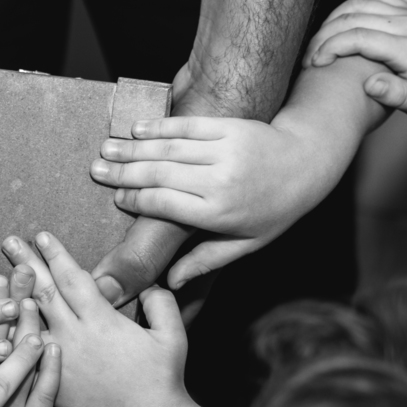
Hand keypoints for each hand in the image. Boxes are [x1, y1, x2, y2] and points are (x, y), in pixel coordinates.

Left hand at [3, 232, 189, 406]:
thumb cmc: (162, 378)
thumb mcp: (172, 335)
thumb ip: (161, 303)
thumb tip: (149, 284)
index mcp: (102, 320)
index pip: (73, 279)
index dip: (55, 254)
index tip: (41, 235)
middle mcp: (75, 337)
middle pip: (43, 293)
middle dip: (26, 264)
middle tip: (8, 241)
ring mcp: (58, 360)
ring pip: (26, 323)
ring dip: (9, 297)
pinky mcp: (50, 382)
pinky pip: (21, 357)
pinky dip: (5, 339)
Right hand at [88, 115, 333, 289]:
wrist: (310, 162)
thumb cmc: (276, 210)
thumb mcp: (245, 244)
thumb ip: (205, 260)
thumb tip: (170, 282)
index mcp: (220, 212)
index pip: (164, 204)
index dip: (135, 200)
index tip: (115, 198)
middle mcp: (221, 180)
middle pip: (160, 174)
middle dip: (123, 172)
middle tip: (96, 170)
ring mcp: (226, 150)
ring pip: (169, 147)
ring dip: (133, 148)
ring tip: (106, 148)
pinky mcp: (231, 126)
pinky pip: (189, 124)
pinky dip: (160, 126)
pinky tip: (137, 129)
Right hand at [306, 0, 406, 117]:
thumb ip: (397, 95)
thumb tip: (370, 85)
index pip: (358, 37)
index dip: (330, 48)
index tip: (314, 66)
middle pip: (352, 19)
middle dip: (322, 38)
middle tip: (308, 60)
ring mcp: (405, 12)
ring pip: (356, 4)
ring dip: (330, 23)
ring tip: (318, 46)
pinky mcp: (403, 7)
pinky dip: (347, 7)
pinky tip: (336, 27)